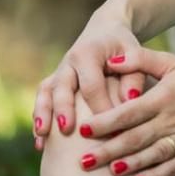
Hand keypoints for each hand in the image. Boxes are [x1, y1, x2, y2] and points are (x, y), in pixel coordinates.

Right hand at [31, 15, 147, 149]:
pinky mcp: (53, 82)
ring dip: (43, 115)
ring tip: (43, 139)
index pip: (92, 85)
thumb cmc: (124, 46)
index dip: (101, 107)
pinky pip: (42, 99)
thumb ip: (134, 75)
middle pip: (62, 87)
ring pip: (46, 93)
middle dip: (63, 109)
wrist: (105, 31)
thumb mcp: (134, 53)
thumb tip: (129, 100)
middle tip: (66, 130)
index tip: (112, 130)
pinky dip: (40, 119)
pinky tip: (41, 144)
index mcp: (88, 53)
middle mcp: (68, 62)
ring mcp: (58, 72)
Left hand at [77, 46, 174, 175]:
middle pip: (135, 138)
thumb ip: (141, 60)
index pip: (128, 113)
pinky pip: (173, 167)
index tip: (83, 129)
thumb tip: (111, 60)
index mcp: (164, 97)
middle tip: (82, 162)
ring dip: (129, 165)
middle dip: (107, 151)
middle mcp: (173, 120)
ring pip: (152, 155)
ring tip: (108, 171)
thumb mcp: (172, 62)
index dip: (104, 122)